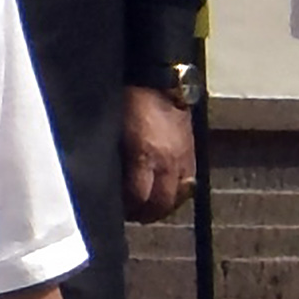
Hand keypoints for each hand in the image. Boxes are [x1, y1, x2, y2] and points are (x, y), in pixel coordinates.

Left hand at [122, 83, 195, 222]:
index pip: (138, 196)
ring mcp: (183, 160)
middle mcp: (167, 162)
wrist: (159, 84)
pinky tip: (165, 194)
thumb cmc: (128, 104)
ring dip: (162, 207)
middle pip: (161, 203)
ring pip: (177, 198)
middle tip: (131, 214)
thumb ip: (113, 159)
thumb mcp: (113, 132)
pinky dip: (177, 194)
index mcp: (144, 155)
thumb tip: (106, 181)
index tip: (114, 209)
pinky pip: (188, 185)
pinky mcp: (192, 155)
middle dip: (145, 213)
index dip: (126, 208)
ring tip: (147, 208)